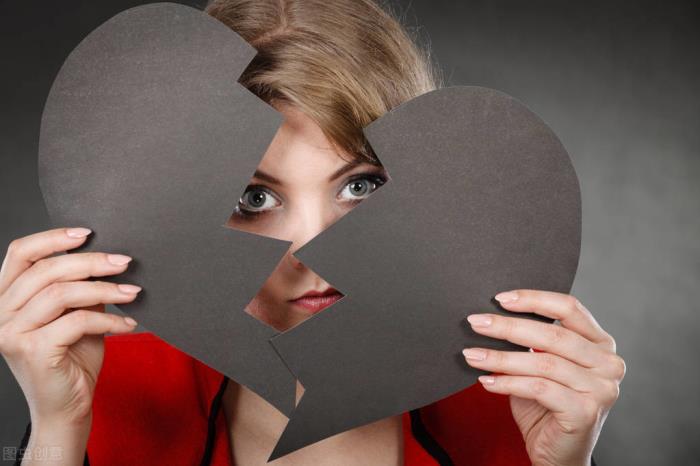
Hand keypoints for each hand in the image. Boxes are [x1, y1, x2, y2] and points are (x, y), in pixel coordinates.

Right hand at [0, 228, 139, 441]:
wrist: (68, 407)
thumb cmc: (72, 358)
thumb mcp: (76, 313)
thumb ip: (80, 287)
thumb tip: (107, 257)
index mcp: (5, 297)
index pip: (19, 253)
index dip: (53, 237)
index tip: (89, 233)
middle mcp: (0, 313)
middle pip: (46, 270)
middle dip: (92, 262)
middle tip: (125, 263)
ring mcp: (12, 333)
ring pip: (62, 293)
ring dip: (105, 290)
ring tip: (133, 293)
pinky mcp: (33, 351)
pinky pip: (77, 321)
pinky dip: (109, 320)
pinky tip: (128, 324)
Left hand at [462, 290, 624, 465]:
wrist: (559, 457)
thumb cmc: (548, 407)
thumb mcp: (542, 366)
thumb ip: (532, 342)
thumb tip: (492, 317)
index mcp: (601, 343)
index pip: (569, 308)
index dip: (533, 298)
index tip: (500, 298)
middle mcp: (608, 363)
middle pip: (553, 334)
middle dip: (508, 326)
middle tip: (476, 323)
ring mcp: (601, 389)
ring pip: (542, 362)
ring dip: (501, 357)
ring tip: (472, 354)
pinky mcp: (585, 412)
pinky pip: (538, 388)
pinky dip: (507, 382)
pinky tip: (486, 380)